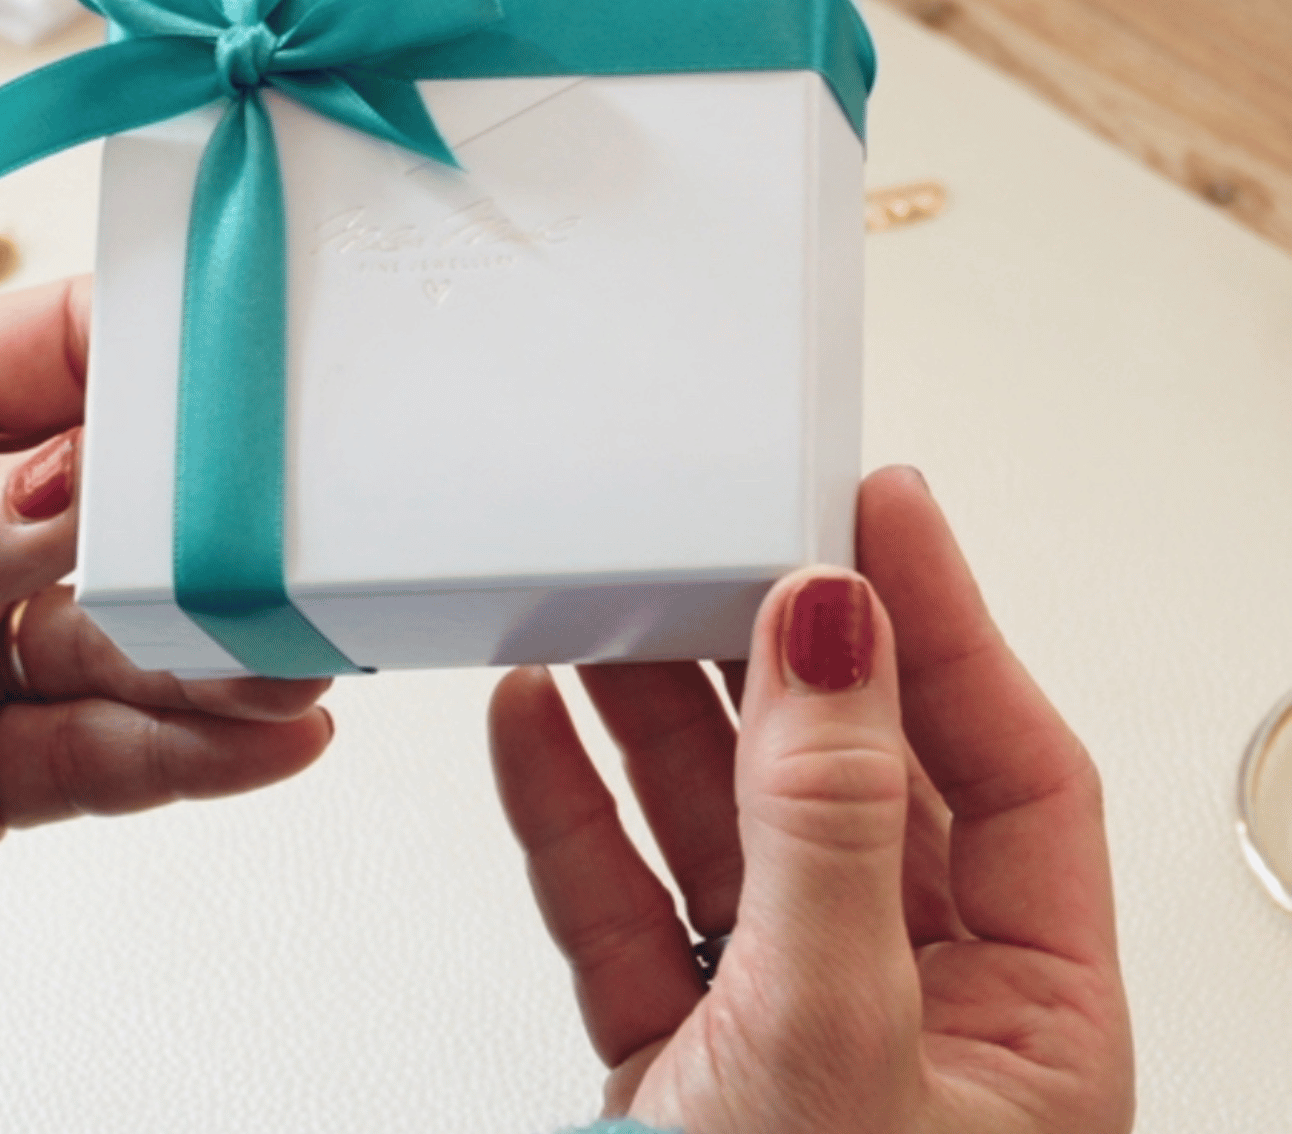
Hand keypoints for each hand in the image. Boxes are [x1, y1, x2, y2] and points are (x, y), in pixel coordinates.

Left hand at [0, 277, 331, 987]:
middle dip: (216, 527)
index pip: (74, 354)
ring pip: (139, 636)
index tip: (264, 378)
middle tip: (303, 547)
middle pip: (132, 504)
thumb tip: (82, 492)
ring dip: (220, 651)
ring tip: (298, 664)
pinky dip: (190, 751)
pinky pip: (109, 751)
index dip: (171, 360)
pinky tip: (265, 742)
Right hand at [489, 467, 1132, 1133]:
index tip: (869, 502)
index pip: (1001, 763)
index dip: (940, 620)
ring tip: (602, 602)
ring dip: (654, 710)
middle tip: (716, 535)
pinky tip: (533, 722)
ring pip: (720, 823)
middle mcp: (911, 1004)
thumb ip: (826, 826)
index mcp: (1025, 1012)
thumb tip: (838, 629)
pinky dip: (567, 808)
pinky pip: (619, 899)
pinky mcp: (672, 1056)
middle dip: (772, 651)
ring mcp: (781, 1024)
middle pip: (846, 773)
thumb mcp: (834, 1043)